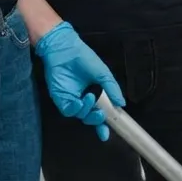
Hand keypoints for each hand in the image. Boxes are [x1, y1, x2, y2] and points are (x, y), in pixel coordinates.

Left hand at [34, 22, 125, 141]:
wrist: (66, 48)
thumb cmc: (83, 57)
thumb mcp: (103, 73)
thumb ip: (112, 89)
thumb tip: (121, 104)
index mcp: (93, 95)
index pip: (99, 113)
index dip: (103, 125)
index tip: (107, 133)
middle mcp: (82, 99)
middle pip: (90, 118)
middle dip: (96, 120)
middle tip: (102, 115)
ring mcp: (71, 99)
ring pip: (80, 115)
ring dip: (87, 111)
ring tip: (90, 98)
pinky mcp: (60, 97)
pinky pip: (68, 110)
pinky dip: (75, 109)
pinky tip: (80, 102)